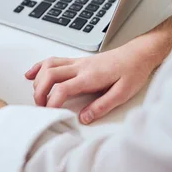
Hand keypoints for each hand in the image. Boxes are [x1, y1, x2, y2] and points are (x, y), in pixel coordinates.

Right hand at [25, 45, 156, 123]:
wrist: (139, 54)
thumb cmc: (133, 72)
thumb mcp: (123, 93)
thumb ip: (102, 106)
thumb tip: (84, 117)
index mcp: (90, 77)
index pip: (62, 88)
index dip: (52, 102)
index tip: (50, 113)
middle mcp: (80, 67)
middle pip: (49, 75)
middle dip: (39, 92)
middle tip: (40, 107)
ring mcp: (77, 62)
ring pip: (48, 65)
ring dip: (38, 80)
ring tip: (37, 95)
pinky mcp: (77, 60)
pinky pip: (53, 60)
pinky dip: (39, 67)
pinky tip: (32, 74)